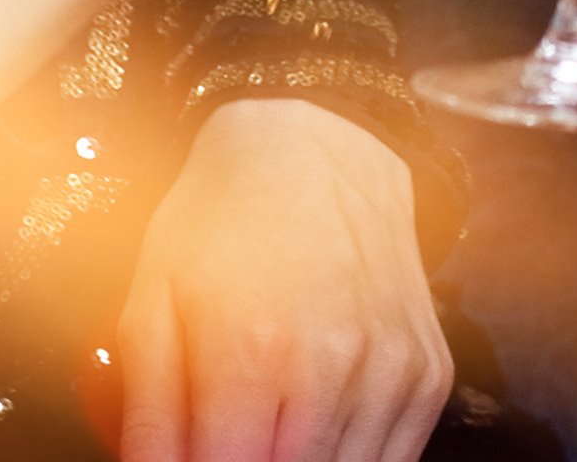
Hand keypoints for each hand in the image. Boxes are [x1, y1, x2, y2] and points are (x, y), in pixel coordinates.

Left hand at [104, 99, 448, 461]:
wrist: (316, 147)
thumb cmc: (223, 222)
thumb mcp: (150, 306)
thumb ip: (147, 416)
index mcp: (255, 351)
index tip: (195, 454)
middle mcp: (336, 365)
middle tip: (227, 437)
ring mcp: (393, 370)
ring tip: (266, 426)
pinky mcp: (429, 372)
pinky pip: (394, 460)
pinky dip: (346, 458)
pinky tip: (315, 422)